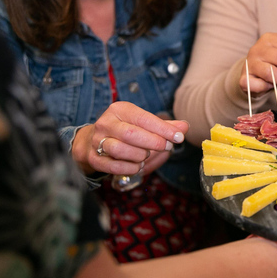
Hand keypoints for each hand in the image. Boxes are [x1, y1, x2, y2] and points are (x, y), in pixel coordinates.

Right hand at [74, 101, 188, 175]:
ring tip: (147, 155)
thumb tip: (184, 127)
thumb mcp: (143, 123)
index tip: (178, 137)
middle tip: (166, 147)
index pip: (144, 118)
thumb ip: (165, 126)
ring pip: (121, 150)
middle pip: (132, 134)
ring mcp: (98, 141)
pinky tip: (138, 165)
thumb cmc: (125, 130)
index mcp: (120, 110)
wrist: (92, 141)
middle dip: (153, 143)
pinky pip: (115, 166)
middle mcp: (106, 123)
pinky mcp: (94, 158)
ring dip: (140, 156)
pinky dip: (131, 168)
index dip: (163, 129)